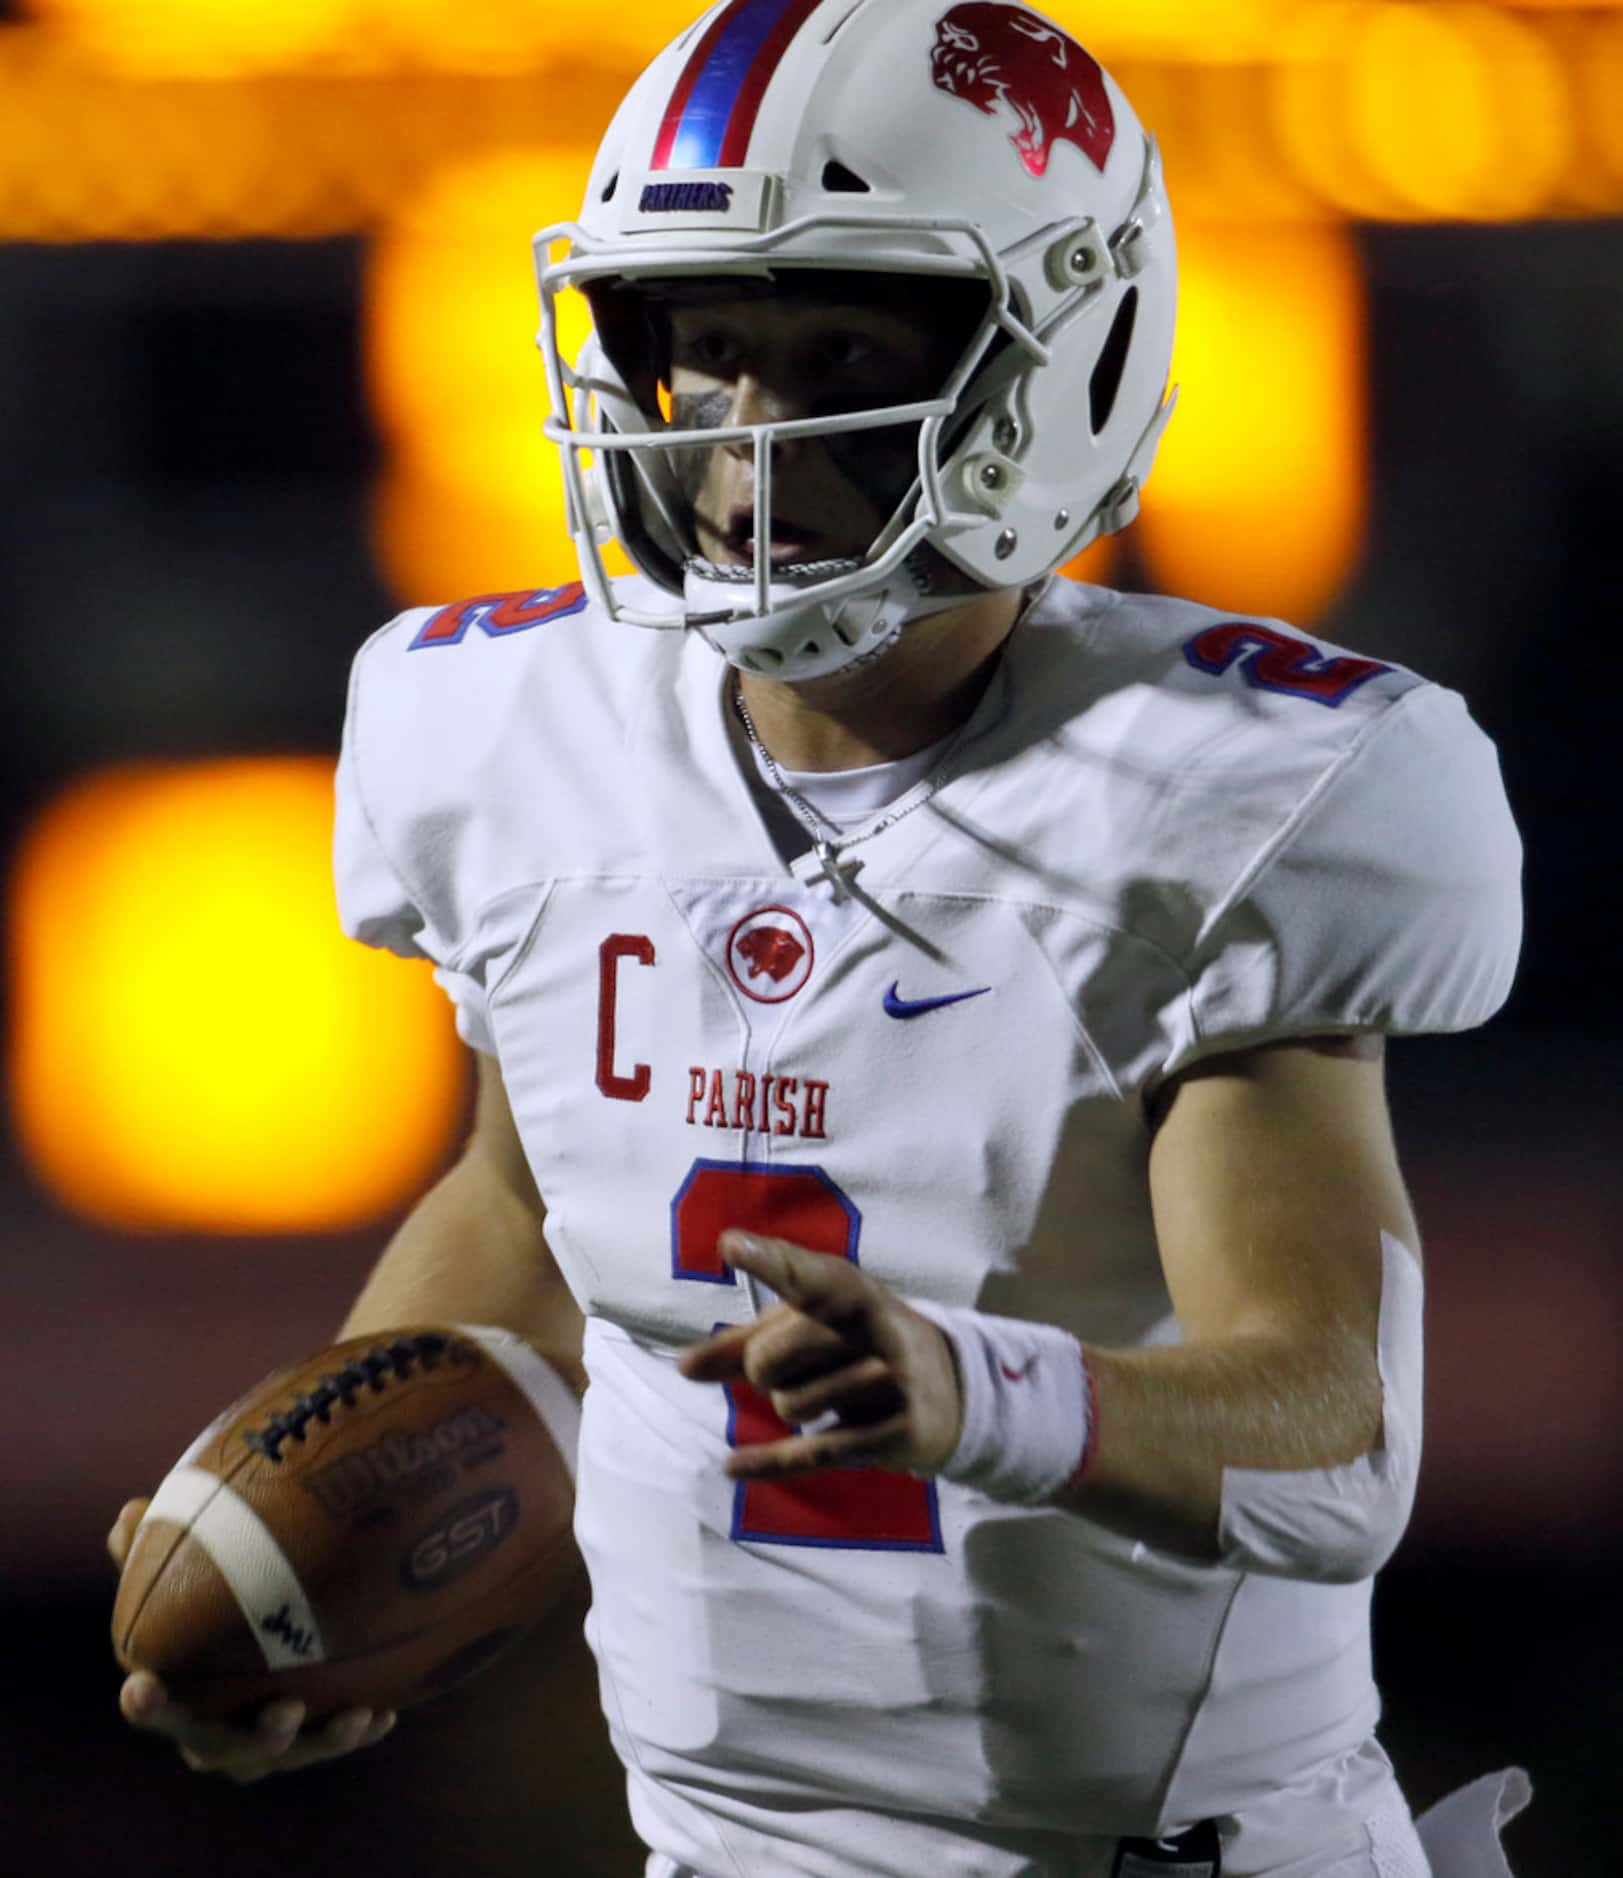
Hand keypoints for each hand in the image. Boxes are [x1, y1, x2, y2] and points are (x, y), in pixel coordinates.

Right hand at [108, 1498, 395, 1782]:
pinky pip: (331, 1743)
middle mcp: (211, 1733)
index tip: (142, 1686)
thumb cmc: (210, 1602)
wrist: (259, 1641)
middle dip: (255, 1737)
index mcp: (176, 1697)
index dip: (147, 1703)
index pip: (152, 1706)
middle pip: (222, 1751)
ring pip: (284, 1755)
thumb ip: (157, 1546)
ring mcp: (258, 1745)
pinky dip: (357, 1734)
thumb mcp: (184, 1572)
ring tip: (353, 1714)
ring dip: (321, 1741)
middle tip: (287, 1708)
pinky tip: (385, 1714)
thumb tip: (133, 1512)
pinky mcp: (305, 1741)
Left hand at [676, 1233, 962, 1478]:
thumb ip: (746, 1343)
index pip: (807, 1275)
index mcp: (851, 1289)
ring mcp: (892, 1382)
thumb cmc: (858, 1346)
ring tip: (826, 1397)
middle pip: (769, 1358)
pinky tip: (731, 1466)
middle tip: (797, 1368)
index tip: (731, 1244)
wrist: (949, 1391)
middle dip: (764, 1370)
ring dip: (789, 1406)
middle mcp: (875, 1329)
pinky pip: (814, 1452)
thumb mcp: (809, 1328)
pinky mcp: (898, 1433)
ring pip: (790, 1405)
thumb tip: (683, 1366)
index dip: (769, 1261)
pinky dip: (768, 1461)